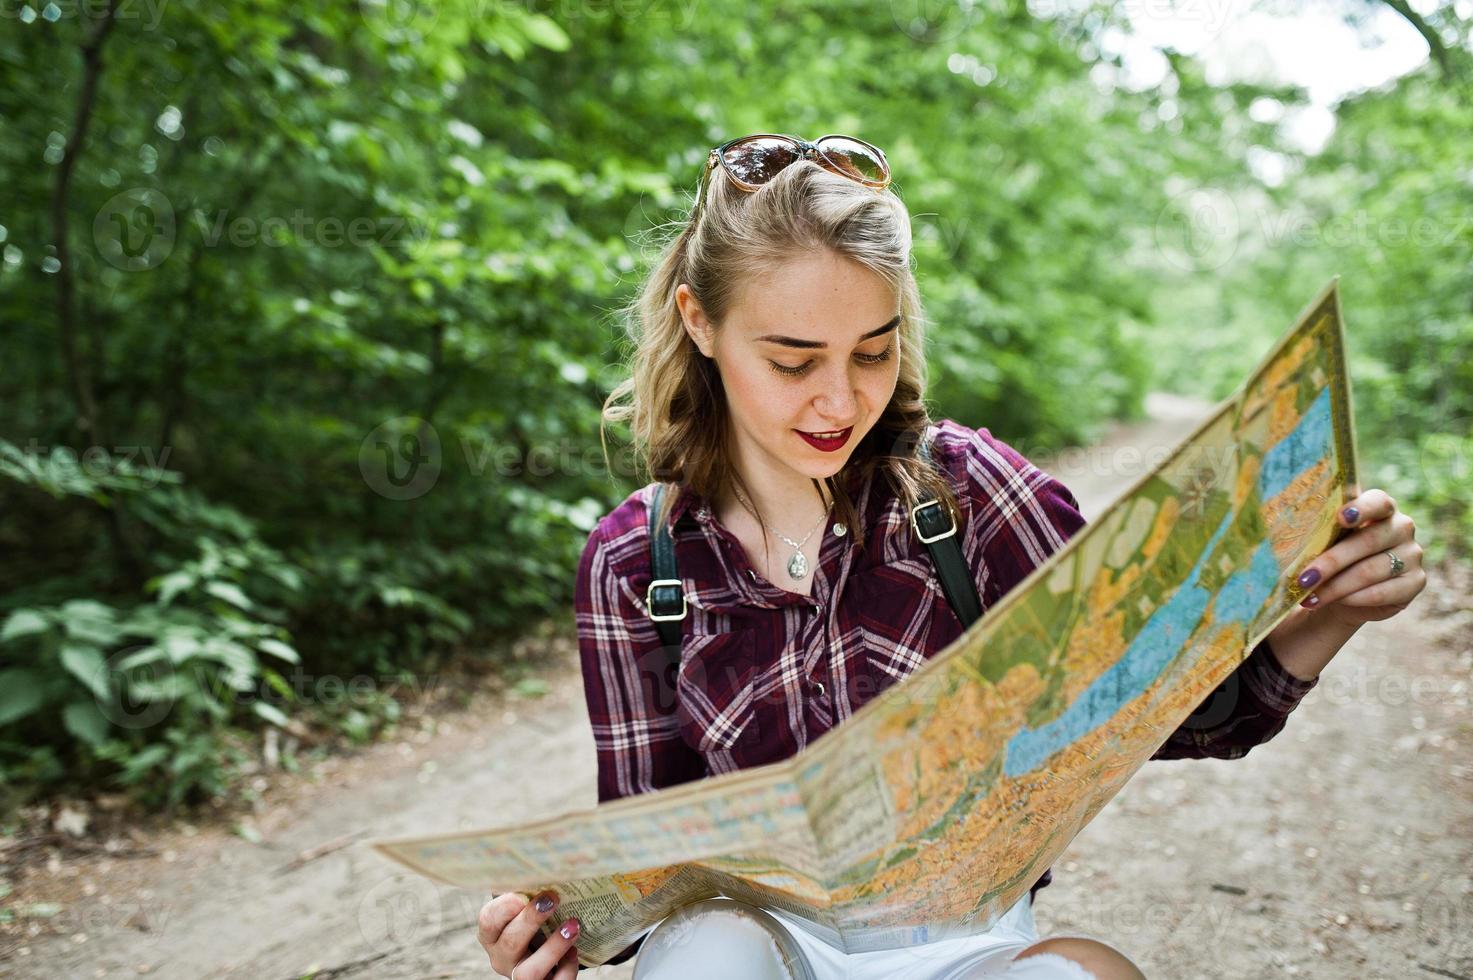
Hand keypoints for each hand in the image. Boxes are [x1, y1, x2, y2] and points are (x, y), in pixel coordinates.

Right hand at [477, 890, 580, 978]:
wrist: (545, 960)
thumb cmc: (534, 926)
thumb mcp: (524, 911)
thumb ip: (530, 893)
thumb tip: (555, 861)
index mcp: (492, 935)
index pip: (488, 920)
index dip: (504, 906)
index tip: (524, 893)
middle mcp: (502, 958)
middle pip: (510, 943)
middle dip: (531, 920)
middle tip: (552, 899)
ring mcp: (520, 976)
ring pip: (529, 972)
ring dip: (553, 947)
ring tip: (573, 926)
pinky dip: (567, 969)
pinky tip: (575, 952)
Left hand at [1293, 489, 1426, 626]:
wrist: (1342, 591)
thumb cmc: (1328, 555)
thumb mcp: (1322, 539)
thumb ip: (1317, 527)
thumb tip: (1278, 524)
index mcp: (1381, 507)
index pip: (1378, 501)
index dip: (1361, 509)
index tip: (1340, 518)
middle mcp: (1402, 527)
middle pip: (1367, 541)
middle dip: (1331, 562)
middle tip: (1302, 579)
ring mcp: (1413, 554)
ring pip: (1371, 570)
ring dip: (1336, 586)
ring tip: (1308, 596)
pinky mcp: (1416, 582)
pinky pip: (1384, 592)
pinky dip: (1354, 599)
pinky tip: (1333, 603)